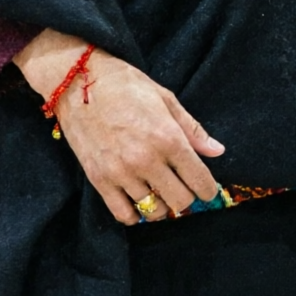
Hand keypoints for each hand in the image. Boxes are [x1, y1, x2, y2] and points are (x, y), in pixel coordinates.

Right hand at [17, 30, 222, 226]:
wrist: (77, 82)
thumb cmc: (125, 86)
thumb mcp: (166, 100)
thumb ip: (193, 130)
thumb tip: (217, 151)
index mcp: (168, 139)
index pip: (199, 181)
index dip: (208, 190)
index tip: (207, 189)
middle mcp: (146, 160)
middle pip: (180, 201)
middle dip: (187, 198)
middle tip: (183, 188)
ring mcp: (121, 172)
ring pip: (154, 211)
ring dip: (162, 205)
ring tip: (160, 192)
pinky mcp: (98, 179)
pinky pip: (123, 214)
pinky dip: (135, 214)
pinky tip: (139, 201)